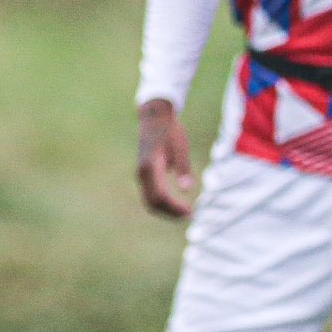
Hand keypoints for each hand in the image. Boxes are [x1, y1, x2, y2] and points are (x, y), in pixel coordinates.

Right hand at [136, 99, 194, 219]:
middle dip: (170, 212)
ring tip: (184, 212)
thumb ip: (183, 169)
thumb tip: (186, 190)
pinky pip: (150, 193)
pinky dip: (162, 202)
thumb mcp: (180, 148)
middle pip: (153, 202)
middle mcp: (142, 172)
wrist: (155, 117)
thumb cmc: (170, 131)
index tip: (190, 211)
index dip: (175, 208)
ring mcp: (141, 173)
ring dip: (166, 209)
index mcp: (150, 167)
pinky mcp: (144, 173)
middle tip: (189, 215)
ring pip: (149, 200)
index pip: (160, 196)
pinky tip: (176, 203)